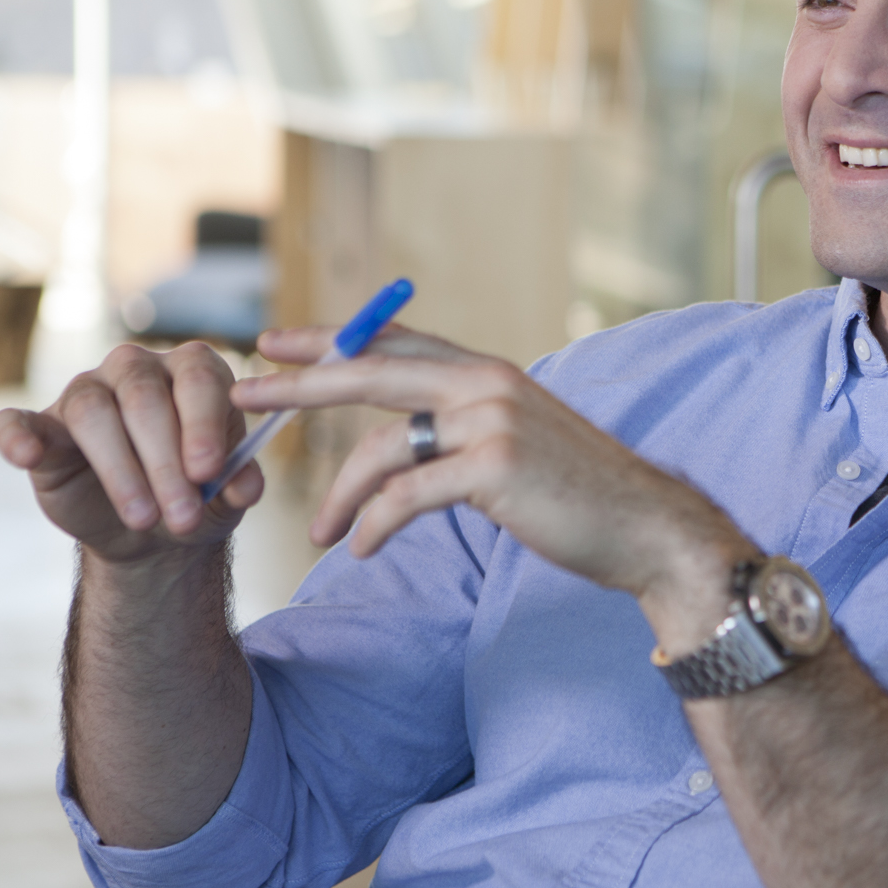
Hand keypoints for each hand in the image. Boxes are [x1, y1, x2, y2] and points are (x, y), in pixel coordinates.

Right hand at [0, 342, 263, 564]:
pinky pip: (19, 422)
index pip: (198, 380)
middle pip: (145, 400)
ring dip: (119, 470)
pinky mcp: (42, 427)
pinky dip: (17, 436)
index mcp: (194, 370)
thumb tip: (245, 486)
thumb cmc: (199, 495)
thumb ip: (240, 484)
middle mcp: (137, 369)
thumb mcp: (227, 496)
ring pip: (93, 412)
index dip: (203, 425)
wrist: (152, 529)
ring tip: (145, 518)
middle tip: (184, 516)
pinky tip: (26, 456)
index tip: (209, 472)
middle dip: (165, 463)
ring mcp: (86, 392)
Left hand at [234, 326, 753, 609]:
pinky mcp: (494, 469)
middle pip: (371, 373)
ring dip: (342, 496)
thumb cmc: (579, 495)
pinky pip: (407, 496)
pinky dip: (376, 524)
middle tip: (243, 391)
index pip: (394, 343)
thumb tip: (411, 435)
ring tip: (321, 532)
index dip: (332, 339)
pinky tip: (362, 547)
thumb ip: (467, 424)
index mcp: (489, 372)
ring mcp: (492, 422)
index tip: (278, 342)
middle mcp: (487, 384)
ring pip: (383, 448)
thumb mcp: (518, 442)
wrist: (644, 528)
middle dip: (300, 382)